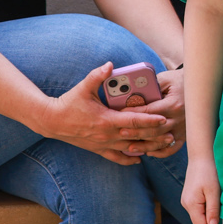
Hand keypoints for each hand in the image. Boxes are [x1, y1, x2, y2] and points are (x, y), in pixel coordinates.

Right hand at [35, 63, 170, 164]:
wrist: (51, 121)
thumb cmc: (68, 103)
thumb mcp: (83, 88)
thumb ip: (97, 76)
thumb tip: (110, 65)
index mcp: (106, 119)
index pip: (133, 120)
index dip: (150, 120)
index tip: (164, 119)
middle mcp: (106, 135)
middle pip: (136, 137)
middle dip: (155, 136)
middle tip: (172, 133)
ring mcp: (103, 144)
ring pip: (130, 149)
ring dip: (147, 148)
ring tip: (163, 146)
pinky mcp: (98, 149)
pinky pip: (116, 157)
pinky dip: (129, 159)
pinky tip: (139, 158)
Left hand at [123, 68, 186, 158]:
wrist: (200, 86)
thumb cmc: (178, 81)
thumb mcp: (164, 79)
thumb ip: (149, 87)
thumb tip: (130, 96)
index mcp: (174, 104)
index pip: (149, 111)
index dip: (133, 114)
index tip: (119, 114)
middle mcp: (180, 118)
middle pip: (154, 129)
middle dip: (136, 132)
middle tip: (120, 132)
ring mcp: (183, 128)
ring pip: (161, 140)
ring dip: (145, 145)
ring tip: (130, 147)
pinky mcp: (185, 134)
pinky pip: (173, 147)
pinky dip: (161, 152)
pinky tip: (149, 152)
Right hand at [183, 157, 222, 223]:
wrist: (201, 156)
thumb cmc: (208, 171)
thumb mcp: (213, 191)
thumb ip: (213, 209)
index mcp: (191, 205)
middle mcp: (186, 204)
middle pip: (199, 222)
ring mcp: (187, 200)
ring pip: (199, 216)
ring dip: (211, 219)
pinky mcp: (190, 196)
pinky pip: (199, 209)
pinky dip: (208, 211)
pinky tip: (218, 208)